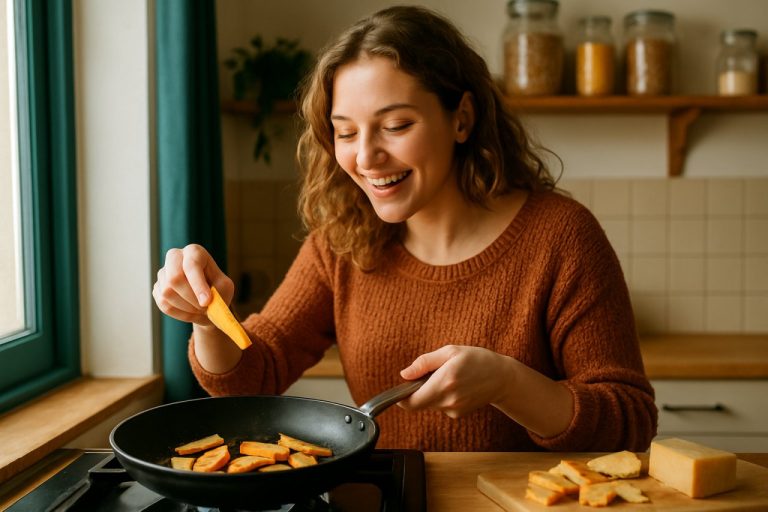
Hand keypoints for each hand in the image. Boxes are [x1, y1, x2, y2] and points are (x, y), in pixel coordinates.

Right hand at [153, 244, 233, 325]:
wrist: (206, 301)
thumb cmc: (217, 290)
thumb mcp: (224, 288)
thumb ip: (218, 292)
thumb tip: (204, 301)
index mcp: (194, 252)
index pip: (191, 265)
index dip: (198, 285)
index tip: (207, 302)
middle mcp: (175, 257)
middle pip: (174, 278)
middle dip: (191, 297)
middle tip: (204, 307)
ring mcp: (163, 272)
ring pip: (167, 293)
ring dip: (187, 308)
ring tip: (201, 310)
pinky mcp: (157, 288)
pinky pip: (164, 304)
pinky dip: (180, 314)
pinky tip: (192, 312)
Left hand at [398, 345, 513, 418]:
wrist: (502, 378)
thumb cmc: (477, 360)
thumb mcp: (450, 352)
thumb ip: (425, 363)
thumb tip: (404, 374)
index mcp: (444, 382)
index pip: (412, 402)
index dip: (401, 398)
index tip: (400, 390)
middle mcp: (448, 400)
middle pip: (419, 403)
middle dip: (419, 391)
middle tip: (431, 375)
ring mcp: (453, 409)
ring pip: (430, 404)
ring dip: (432, 393)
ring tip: (449, 378)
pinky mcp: (458, 414)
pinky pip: (441, 406)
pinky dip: (442, 397)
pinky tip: (457, 387)